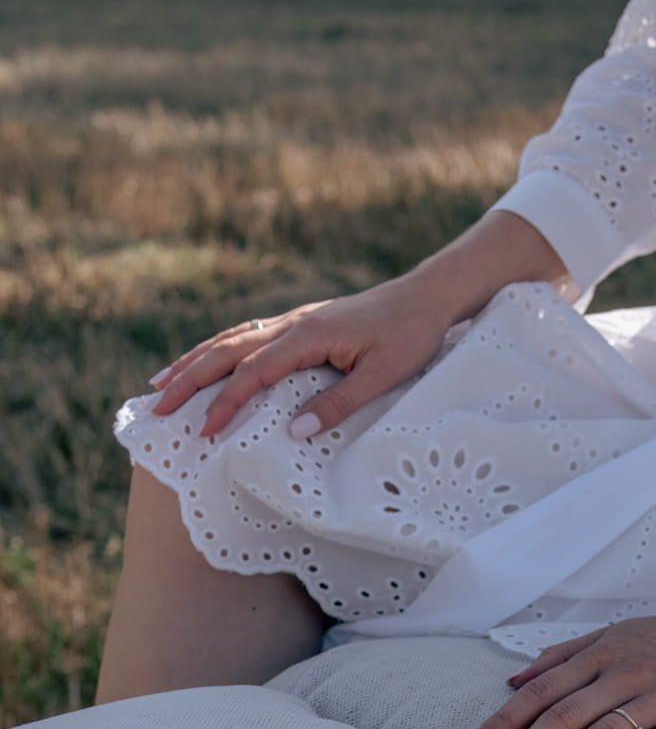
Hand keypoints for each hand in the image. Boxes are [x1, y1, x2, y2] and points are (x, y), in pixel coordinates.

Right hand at [144, 210, 576, 442]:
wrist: (428, 295)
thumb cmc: (411, 336)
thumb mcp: (382, 376)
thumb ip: (337, 404)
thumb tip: (293, 432)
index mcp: (308, 337)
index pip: (252, 374)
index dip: (224, 404)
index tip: (202, 432)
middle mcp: (292, 324)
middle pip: (227, 352)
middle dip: (189, 380)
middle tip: (155, 406)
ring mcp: (294, 321)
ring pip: (232, 340)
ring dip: (195, 361)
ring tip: (161, 381)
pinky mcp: (301, 323)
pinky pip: (248, 336)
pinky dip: (220, 349)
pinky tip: (208, 360)